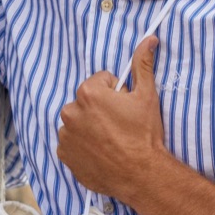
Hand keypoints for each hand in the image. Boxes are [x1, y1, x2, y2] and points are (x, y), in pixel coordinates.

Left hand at [56, 36, 165, 200]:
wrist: (142, 174)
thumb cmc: (144, 134)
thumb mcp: (147, 96)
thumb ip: (142, 65)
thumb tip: (148, 40)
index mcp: (88, 93)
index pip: (100, 81)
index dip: (116, 93)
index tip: (125, 108)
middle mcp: (70, 112)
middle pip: (86, 101)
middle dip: (100, 109)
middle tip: (120, 125)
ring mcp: (66, 135)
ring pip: (78, 122)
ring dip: (90, 127)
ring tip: (111, 141)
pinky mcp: (65, 155)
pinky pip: (72, 143)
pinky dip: (83, 146)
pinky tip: (101, 152)